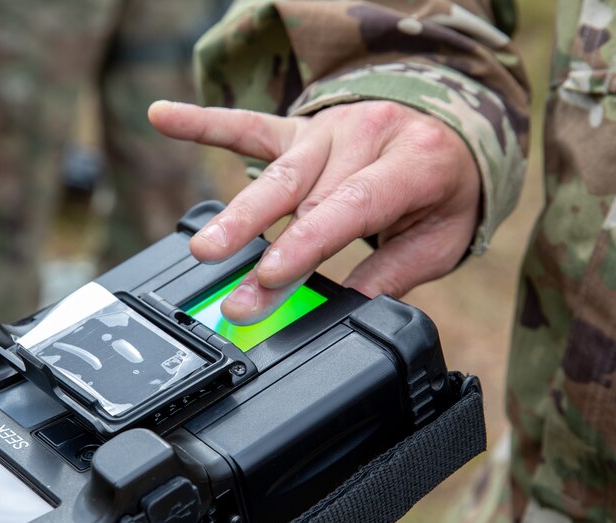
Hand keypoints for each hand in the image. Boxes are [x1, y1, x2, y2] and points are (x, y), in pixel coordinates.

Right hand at [149, 100, 480, 322]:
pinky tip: (162, 116)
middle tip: (231, 295)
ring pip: (274, 175)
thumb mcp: (441, 238)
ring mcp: (325, 130)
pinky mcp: (297, 128)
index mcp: (409, 163)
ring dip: (236, 216)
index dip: (305, 245)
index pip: (348, 208)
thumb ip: (394, 274)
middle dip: (261, 249)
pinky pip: (248, 126)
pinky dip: (203, 123)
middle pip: (302, 197)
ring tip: (201, 250)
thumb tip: (349, 312)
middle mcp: (362, 138)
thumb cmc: (444, 188)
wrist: (452, 126)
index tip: (269, 279)